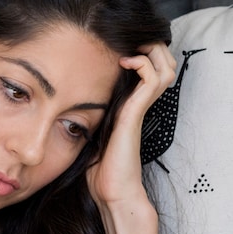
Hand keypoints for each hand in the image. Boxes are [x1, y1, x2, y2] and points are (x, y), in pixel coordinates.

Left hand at [87, 42, 176, 209]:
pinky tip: (125, 63)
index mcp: (130, 106)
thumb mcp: (91, 135)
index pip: (150, 70)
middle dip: (152, 46)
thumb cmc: (100, 169)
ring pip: (165, 66)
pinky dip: (142, 64)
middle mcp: (140, 104)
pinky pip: (153, 78)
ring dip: (151, 51)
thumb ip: (89, 118)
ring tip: (131, 49)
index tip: (119, 46)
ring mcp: (142, 108)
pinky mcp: (137, 113)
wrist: (111, 191)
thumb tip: (67, 107)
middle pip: (164, 63)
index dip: (142, 53)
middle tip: (131, 42)